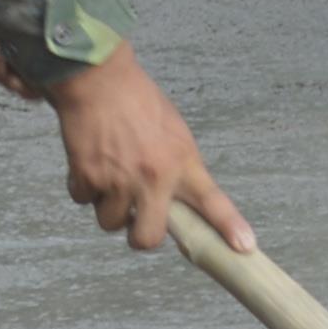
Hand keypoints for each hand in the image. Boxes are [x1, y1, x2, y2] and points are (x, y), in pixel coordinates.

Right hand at [33, 42, 245, 255]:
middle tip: (136, 220)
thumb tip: (176, 200)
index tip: (244, 247)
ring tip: (110, 174)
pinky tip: (90, 162)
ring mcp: (120, 180)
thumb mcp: (174, 134)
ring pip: (110, 222)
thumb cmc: (139, 103)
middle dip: (140, 236)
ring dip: (107, 206)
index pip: (213, 201)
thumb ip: (177, 169)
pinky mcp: (88, 176)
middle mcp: (154, 177)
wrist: (101, 81)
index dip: (229, 227)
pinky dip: (84, 187)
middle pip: (147, 238)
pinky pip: (83, 200)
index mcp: (183, 163)